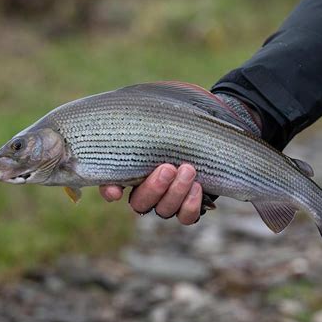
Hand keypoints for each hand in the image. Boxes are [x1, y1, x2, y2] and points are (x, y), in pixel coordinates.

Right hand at [99, 83, 261, 224]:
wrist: (212, 136)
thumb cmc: (181, 126)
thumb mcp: (163, 118)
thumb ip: (147, 117)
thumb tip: (132, 104)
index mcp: (133, 170)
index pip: (111, 186)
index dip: (109, 191)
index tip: (115, 191)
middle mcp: (148, 191)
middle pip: (139, 203)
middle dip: (153, 187)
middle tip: (167, 168)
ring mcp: (168, 202)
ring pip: (164, 210)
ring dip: (175, 192)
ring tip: (188, 169)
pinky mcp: (189, 208)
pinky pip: (186, 218)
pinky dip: (190, 205)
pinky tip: (198, 186)